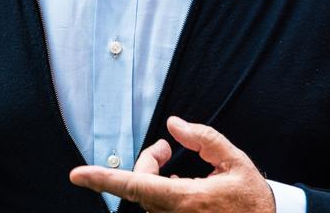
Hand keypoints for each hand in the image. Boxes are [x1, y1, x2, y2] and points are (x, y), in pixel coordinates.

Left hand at [68, 116, 275, 212]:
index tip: (77, 175)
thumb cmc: (252, 199)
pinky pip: (156, 209)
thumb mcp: (235, 162)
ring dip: (152, 178)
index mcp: (187, 199)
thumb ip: (203, 138)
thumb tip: (174, 124)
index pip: (135, 186)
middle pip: (138, 186)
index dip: (102, 179)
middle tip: (165, 148)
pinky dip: (159, 193)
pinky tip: (176, 185)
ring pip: (145, 198)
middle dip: (146, 162)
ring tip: (173, 168)